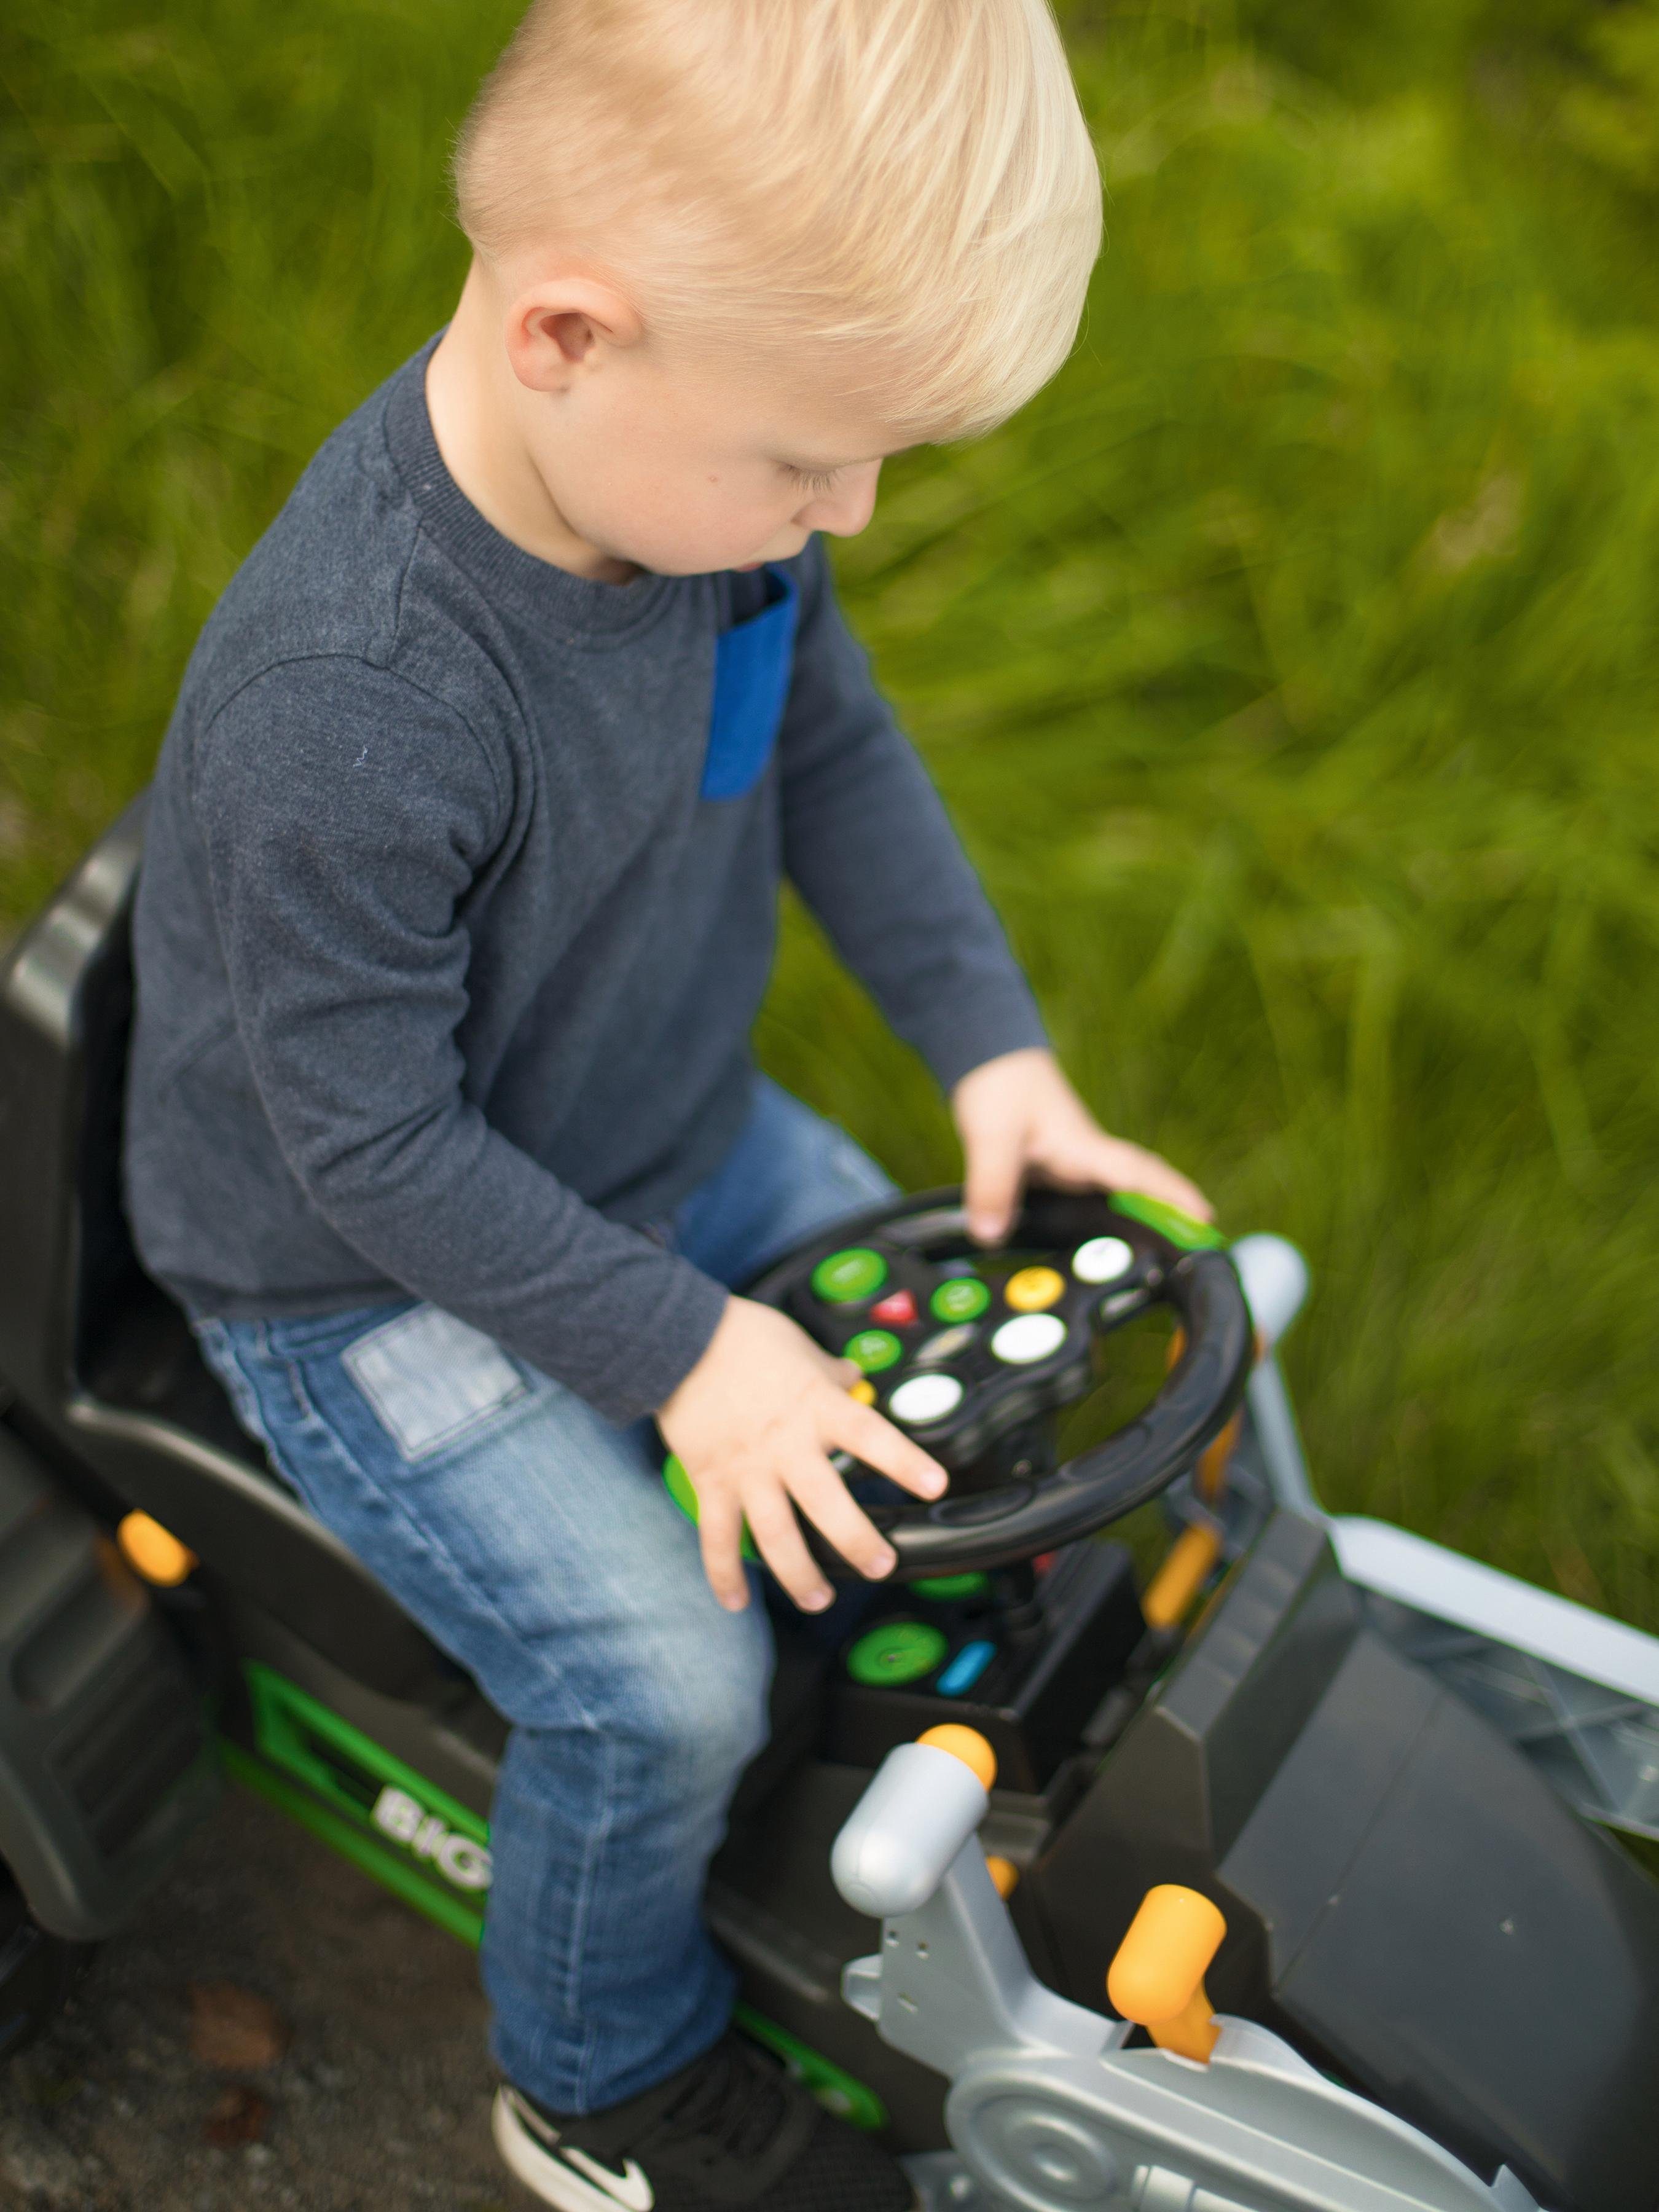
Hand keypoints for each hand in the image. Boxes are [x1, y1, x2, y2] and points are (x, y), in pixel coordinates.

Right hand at [658, 1296, 947, 1613]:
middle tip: (880, 1565)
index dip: (904, 1461)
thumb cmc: (741, 1336)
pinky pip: (717, 1536)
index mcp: (815, 1406)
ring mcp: (747, 1468)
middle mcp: (785, 1444)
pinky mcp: (711, 1481)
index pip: (870, 1435)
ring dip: (798, 1573)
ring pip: (775, 1533)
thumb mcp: (800, 1346)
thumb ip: (830, 1372)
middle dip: (856, 1541)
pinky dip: (724, 1572)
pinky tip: (736, 1601)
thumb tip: (853, 1376)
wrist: (676, 1338)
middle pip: (827, 1502)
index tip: (933, 1484)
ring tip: (818, 1599)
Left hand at [952, 1047, 1211, 1243]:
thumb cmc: (1000, 1086)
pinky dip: (1112, 1213)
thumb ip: (992, 1186)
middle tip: (1204, 1246)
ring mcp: (1078, 1162)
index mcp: (1085, 1149)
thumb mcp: (991, 1137)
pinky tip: (1109, 1236)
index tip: (1207, 1221)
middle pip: (1144, 1186)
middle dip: (1175, 1212)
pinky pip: (1096, 1195)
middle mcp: (1089, 1158)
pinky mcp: (1060, 1167)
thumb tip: (991, 1234)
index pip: (1140, 1177)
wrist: (988, 1057)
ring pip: (1122, 1191)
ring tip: (1172, 1251)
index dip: (1174, 1198)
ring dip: (1148, 1214)